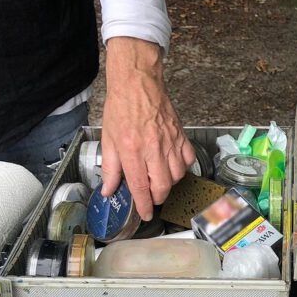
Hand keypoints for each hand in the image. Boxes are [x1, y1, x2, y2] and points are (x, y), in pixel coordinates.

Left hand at [100, 37, 193, 220]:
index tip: (146, 214)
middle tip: (150, 197)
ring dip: (168, 184)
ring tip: (159, 180)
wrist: (137, 82)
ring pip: (177, 176)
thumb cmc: (121, 107)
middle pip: (162, 186)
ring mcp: (170, 142)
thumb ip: (111, 167)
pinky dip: (181, 168)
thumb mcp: (108, 138)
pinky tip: (171, 165)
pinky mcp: (180, 135)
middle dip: (157, 197)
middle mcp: (153, 148)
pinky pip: (187, 160)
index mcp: (132, 149)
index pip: (140, 186)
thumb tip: (109, 190)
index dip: (144, 205)